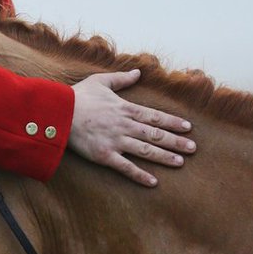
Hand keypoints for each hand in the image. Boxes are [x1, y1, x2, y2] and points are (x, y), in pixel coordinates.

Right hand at [68, 69, 194, 186]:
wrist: (59, 113)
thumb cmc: (78, 96)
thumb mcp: (100, 81)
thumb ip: (121, 78)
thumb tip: (138, 71)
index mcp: (125, 108)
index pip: (155, 116)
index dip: (173, 122)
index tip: (188, 127)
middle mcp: (125, 125)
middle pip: (156, 134)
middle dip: (176, 141)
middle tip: (193, 148)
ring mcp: (116, 141)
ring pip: (146, 150)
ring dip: (165, 157)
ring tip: (181, 162)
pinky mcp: (105, 155)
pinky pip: (126, 167)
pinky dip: (140, 175)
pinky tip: (153, 182)